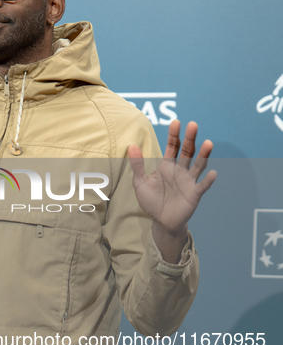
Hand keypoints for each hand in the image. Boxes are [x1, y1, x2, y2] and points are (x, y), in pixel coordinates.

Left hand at [128, 120, 216, 261]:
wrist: (161, 221)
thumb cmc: (151, 201)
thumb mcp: (140, 183)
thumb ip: (137, 165)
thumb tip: (131, 145)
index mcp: (167, 166)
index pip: (172, 147)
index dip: (174, 135)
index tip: (176, 122)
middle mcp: (180, 170)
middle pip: (187, 151)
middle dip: (190, 138)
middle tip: (193, 125)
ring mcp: (189, 181)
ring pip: (198, 165)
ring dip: (204, 154)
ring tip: (208, 143)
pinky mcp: (194, 194)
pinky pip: (202, 186)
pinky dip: (208, 180)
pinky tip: (213, 173)